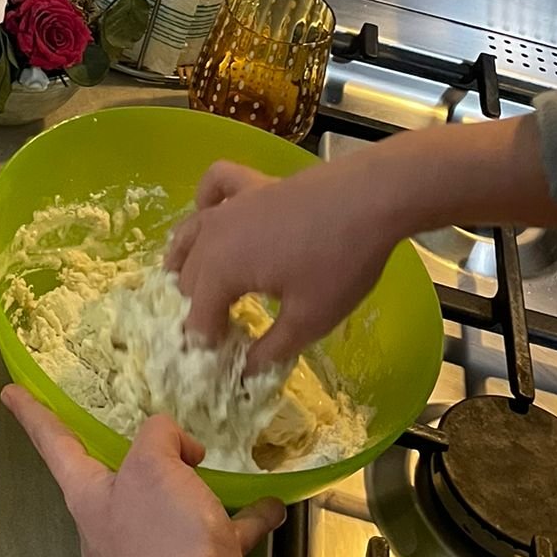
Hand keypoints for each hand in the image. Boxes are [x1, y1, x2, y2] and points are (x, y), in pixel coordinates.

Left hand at [2, 386, 283, 556]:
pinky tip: (268, 507)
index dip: (33, 413)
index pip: (53, 443)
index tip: (10, 392)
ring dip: (195, 487)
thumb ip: (158, 435)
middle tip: (152, 431)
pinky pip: (209, 537)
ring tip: (219, 463)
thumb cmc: (167, 544)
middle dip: (135, 453)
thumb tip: (176, 446)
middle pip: (115, 476)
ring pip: (167, 506)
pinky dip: (236, 520)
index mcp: (89, 499)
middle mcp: (109, 529)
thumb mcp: (155, 466)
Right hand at [165, 159, 403, 371]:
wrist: (371, 198)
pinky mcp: (251, 184)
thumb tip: (247, 371)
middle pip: (189, 280)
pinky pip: (213, 187)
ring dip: (185, 263)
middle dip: (197, 311)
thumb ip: (272, 349)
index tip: (222, 368)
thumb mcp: (309, 319)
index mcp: (220, 269)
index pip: (198, 318)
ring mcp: (230, 205)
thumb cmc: (339, 262)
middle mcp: (213, 235)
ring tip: (196, 287)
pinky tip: (213, 213)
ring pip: (188, 235)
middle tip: (221, 336)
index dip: (206, 348)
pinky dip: (206, 201)